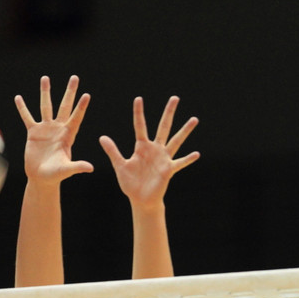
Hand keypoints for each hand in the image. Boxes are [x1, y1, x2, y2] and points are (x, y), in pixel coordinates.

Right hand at [15, 75, 93, 183]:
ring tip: (45, 78)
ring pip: (46, 107)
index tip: (86, 95)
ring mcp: (45, 129)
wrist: (41, 178)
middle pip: (64, 106)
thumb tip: (90, 168)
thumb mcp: (66, 170)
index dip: (81, 107)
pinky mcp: (33, 133)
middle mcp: (58, 129)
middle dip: (69, 92)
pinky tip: (18, 98)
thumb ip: (77, 167)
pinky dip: (23, 108)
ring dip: (45, 92)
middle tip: (74, 77)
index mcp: (67, 136)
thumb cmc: (55, 175)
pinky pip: (27, 117)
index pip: (76, 118)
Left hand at [99, 95, 198, 209]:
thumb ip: (113, 151)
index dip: (138, 113)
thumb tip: (102, 137)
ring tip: (194, 119)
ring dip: (184, 131)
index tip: (138, 98)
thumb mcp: (120, 166)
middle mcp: (155, 149)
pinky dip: (187, 159)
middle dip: (168, 113)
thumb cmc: (131, 183)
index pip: (140, 126)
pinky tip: (196, 154)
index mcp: (142, 147)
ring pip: (175, 141)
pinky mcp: (168, 170)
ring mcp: (163, 158)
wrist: (140, 199)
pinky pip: (179, 163)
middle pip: (163, 127)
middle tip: (175, 98)